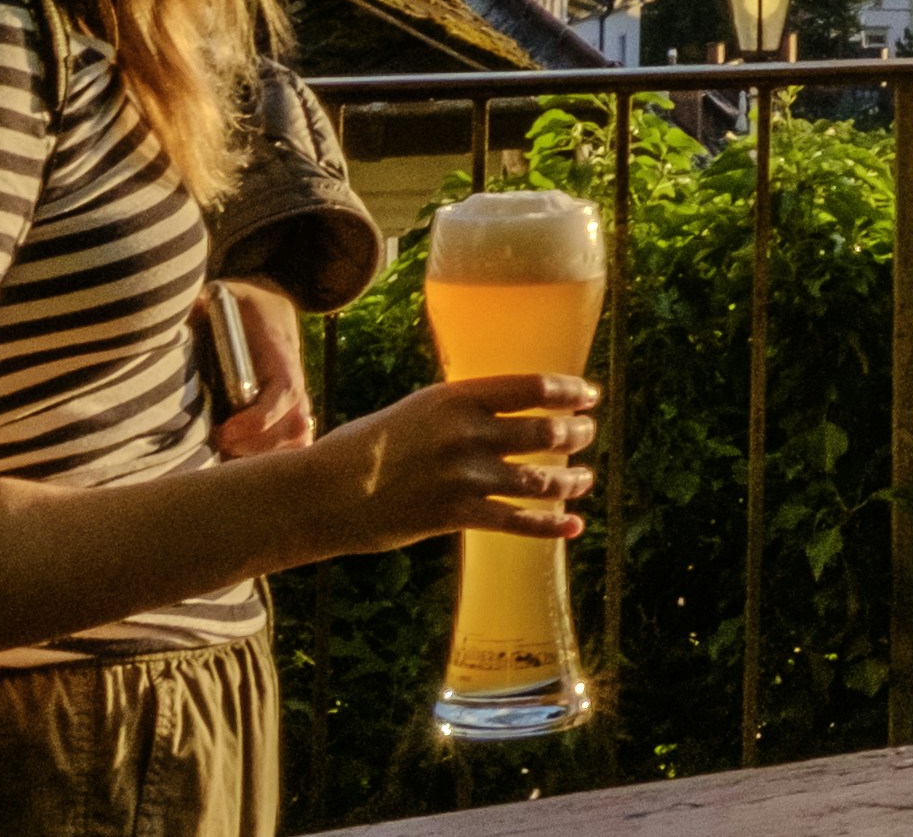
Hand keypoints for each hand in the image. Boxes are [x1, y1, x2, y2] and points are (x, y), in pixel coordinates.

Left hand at [208, 285, 314, 461]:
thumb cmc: (244, 302)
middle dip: (258, 447)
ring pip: (299, 438)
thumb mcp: (223, 296)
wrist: (275, 298)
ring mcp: (297, 396)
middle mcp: (295, 378)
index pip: (284, 392)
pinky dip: (275, 457)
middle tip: (219, 448)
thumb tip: (163, 320)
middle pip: (295, 426)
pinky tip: (241, 458)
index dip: (259, 420)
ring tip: (228, 456)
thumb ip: (197, 308)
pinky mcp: (293, 409)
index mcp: (279, 353)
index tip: (224, 432)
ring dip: (266, 455)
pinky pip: (297, 441)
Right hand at [307, 372, 597, 557]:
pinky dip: (550, 525)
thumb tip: (499, 413)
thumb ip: (459, 411)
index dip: (569, 391)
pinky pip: (516, 520)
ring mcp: (464, 476)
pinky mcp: (455, 514)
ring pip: (538, 478)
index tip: (588, 395)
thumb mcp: (417, 411)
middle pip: (545, 431)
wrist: (323, 491)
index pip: (533, 387)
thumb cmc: (365, 446)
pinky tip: (572, 525)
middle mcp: (468, 433)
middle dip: (576, 434)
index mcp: (457, 397)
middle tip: (587, 434)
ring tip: (585, 480)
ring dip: (569, 480)